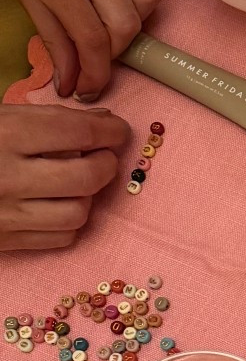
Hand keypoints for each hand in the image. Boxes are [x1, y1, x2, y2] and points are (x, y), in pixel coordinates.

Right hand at [0, 104, 129, 249]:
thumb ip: (46, 119)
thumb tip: (102, 123)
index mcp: (5, 135)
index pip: (79, 133)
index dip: (110, 132)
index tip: (118, 132)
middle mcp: (9, 176)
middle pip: (88, 176)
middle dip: (106, 164)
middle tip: (103, 156)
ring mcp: (7, 214)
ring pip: (78, 212)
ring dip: (87, 195)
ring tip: (77, 181)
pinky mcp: (5, 241)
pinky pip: (60, 238)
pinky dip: (69, 221)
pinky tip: (58, 204)